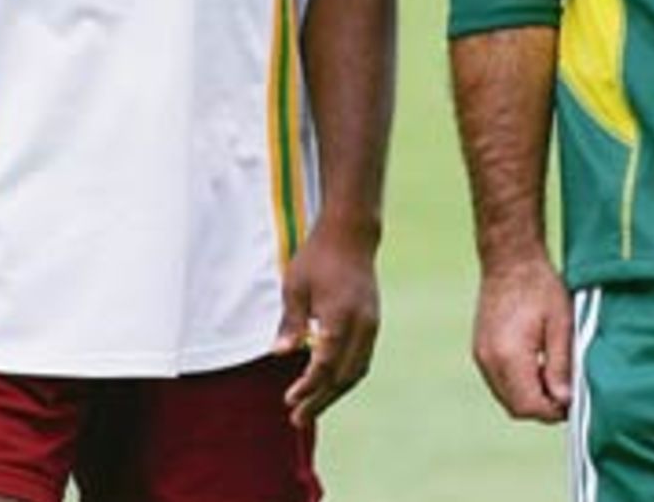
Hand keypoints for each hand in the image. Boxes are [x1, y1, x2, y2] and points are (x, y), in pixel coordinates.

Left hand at [273, 216, 379, 426]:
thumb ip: (291, 322)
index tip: (289, 400)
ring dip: (336, 392)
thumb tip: (280, 354)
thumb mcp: (296, 286)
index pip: (325, 365)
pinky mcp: (373, 321)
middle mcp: (361, 325)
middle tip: (297, 418)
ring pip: (357, 370)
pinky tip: (331, 383)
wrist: (351, 234)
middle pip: (343, 376)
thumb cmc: (318, 257)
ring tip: (313, 407)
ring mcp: (371, 324)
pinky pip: (363, 358)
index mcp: (340, 317)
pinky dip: (347, 376)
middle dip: (320, 399)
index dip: (307, 387)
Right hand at [472, 254, 572, 422]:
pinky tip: (533, 364)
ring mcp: (481, 354)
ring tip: (550, 374)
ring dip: (528, 396)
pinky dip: (516, 384)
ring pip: (505, 397)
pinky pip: (498, 381)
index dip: (554, 411)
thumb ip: (560, 365)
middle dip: (542, 407)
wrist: (510, 258)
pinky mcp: (479, 348)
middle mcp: (490, 359)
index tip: (572, 400)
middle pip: (516, 407)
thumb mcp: (561, 324)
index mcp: (510, 355)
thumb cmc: (539, 285)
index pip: (530, 406)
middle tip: (564, 390)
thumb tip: (564, 400)